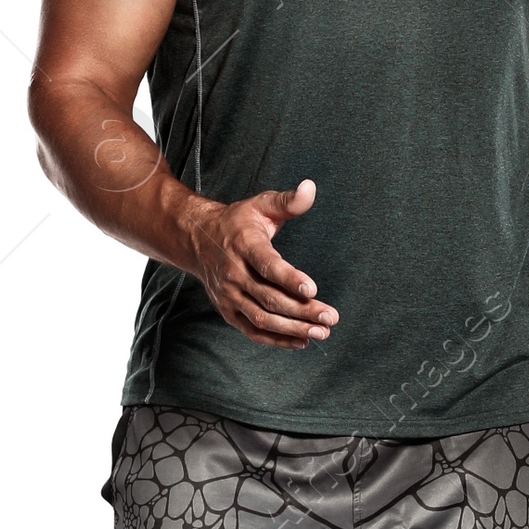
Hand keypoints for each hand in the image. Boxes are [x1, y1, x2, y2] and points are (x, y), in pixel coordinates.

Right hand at [186, 179, 339, 348]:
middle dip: (302, 310)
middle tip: (330, 317)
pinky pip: (253, 330)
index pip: (267, 265)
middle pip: (269, 297)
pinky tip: (302, 340)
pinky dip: (276, 339)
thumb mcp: (261, 205)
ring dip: (293, 328)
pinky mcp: (228, 311)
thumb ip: (288, 201)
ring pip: (262, 318)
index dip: (289, 278)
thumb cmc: (239, 222)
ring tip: (322, 332)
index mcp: (244, 245)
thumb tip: (310, 188)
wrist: (197, 238)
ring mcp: (229, 295)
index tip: (312, 289)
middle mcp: (233, 273)